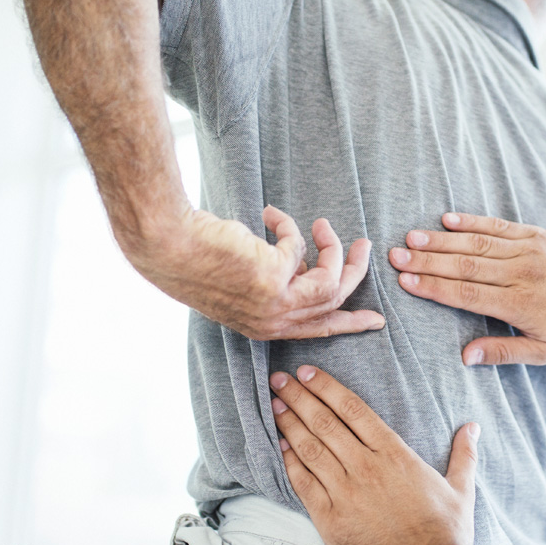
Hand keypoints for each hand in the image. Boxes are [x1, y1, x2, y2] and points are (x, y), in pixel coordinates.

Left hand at [129, 206, 384, 340]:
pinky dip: (288, 225)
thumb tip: (304, 265)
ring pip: (330, 279)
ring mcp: (276, 303)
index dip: (350, 323)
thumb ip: (278, 282)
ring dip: (333, 247)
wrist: (170, 247)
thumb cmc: (199, 260)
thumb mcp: (246, 282)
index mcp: (265, 328)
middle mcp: (274, 322)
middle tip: (364, 246)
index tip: (376, 320)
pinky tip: (268, 214)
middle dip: (356, 272)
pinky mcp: (275, 277)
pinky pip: (299, 246)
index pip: (319, 330)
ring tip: (323, 223)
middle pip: (335, 303)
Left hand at [270, 366, 479, 544]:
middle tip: (279, 379)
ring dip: (289, 424)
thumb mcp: (461, 488)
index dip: (327, 387)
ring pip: (310, 448)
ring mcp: (345, 492)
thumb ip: (464, 454)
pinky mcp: (330, 518)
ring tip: (274, 405)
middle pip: (325, 422)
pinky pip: (303, 483)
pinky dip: (289, 462)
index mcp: (394, 454)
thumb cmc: (445, 531)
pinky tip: (279, 446)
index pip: (353, 409)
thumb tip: (472, 427)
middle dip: (299, 397)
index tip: (308, 373)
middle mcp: (366, 467)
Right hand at [388, 213, 545, 365]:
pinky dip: (471, 221)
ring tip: (411, 237)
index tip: (405, 282)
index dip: (434, 287)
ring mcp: (527, 250)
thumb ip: (503, 353)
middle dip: (426, 261)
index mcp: (519, 304)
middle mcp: (520, 273)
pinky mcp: (535, 234)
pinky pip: (498, 225)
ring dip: (441, 240)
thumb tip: (465, 356)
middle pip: (464, 265)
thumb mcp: (543, 352)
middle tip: (395, 256)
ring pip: (476, 242)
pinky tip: (447, 219)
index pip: (467, 294)